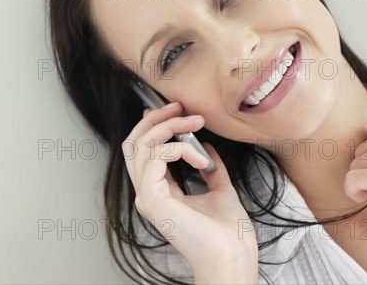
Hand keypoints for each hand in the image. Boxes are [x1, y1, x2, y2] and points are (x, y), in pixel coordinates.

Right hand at [122, 102, 257, 282]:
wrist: (233, 257)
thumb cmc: (228, 235)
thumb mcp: (219, 189)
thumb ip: (210, 169)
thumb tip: (207, 147)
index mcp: (158, 191)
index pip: (142, 150)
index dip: (155, 125)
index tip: (178, 110)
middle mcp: (147, 193)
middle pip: (133, 142)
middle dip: (156, 118)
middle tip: (179, 107)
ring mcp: (146, 197)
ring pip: (140, 145)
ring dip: (169, 126)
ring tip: (194, 124)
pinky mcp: (153, 199)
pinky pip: (155, 157)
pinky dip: (178, 148)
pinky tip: (199, 157)